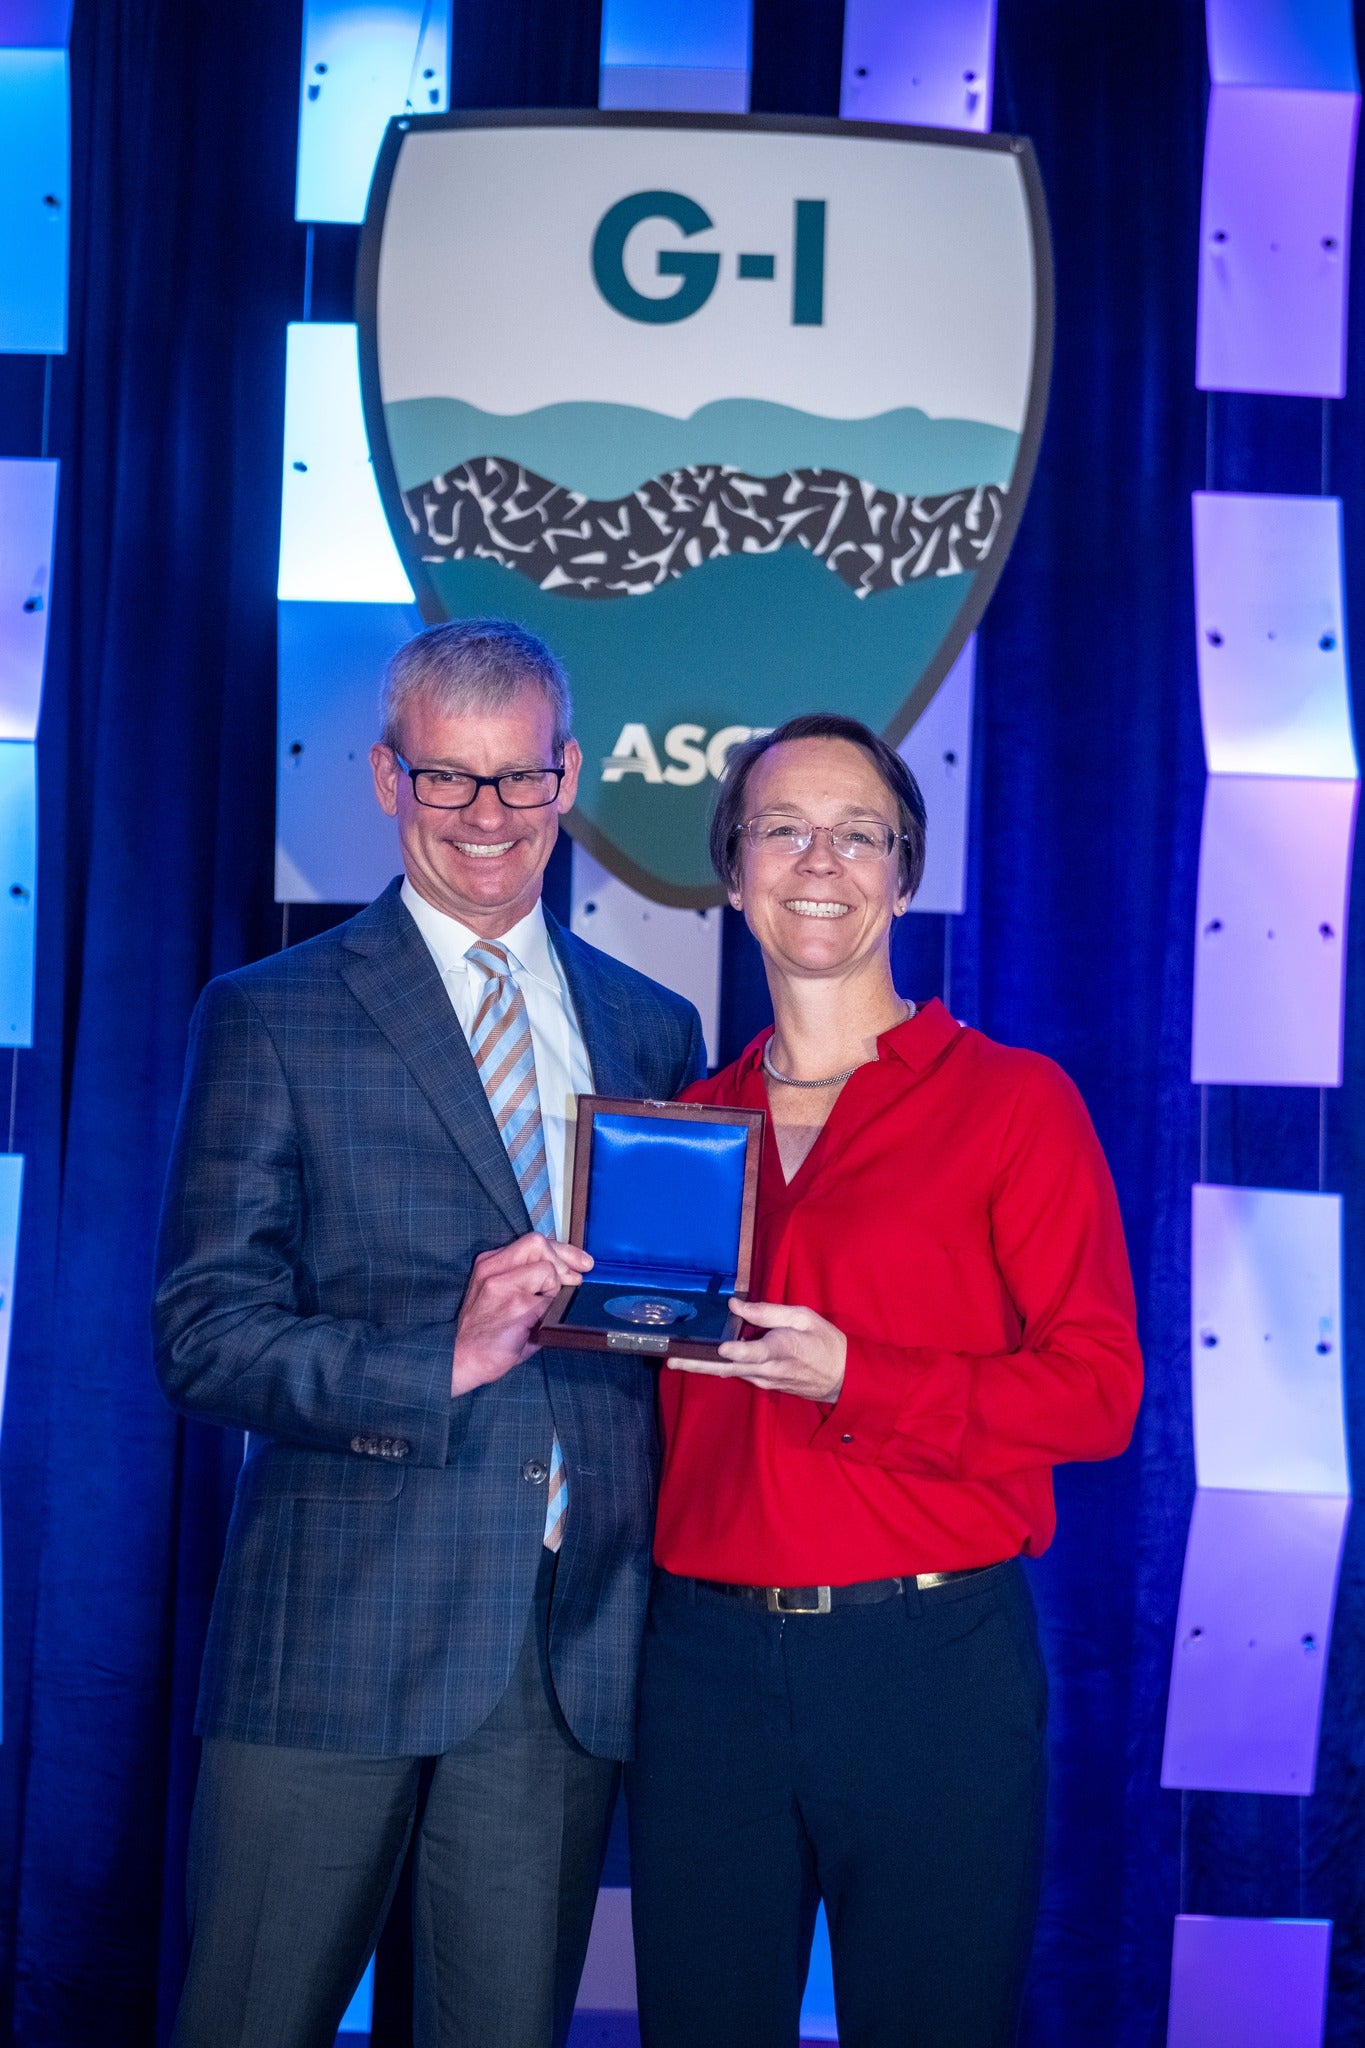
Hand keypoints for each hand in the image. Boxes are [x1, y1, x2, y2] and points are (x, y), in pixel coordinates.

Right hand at [452, 1234, 591, 1394]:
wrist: (461, 1360)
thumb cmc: (482, 1333)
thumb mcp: (497, 1294)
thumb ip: (525, 1279)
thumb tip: (567, 1277)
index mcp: (489, 1264)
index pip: (533, 1242)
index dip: (562, 1251)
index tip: (580, 1263)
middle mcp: (494, 1269)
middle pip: (538, 1244)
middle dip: (565, 1260)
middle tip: (575, 1280)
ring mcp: (504, 1286)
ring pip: (547, 1269)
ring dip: (555, 1289)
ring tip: (543, 1309)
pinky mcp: (517, 1306)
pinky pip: (550, 1300)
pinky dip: (552, 1311)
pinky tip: (539, 1325)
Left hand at [667, 1298, 846, 1403]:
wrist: (843, 1377)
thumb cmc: (825, 1341)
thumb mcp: (804, 1317)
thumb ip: (769, 1311)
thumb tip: (736, 1305)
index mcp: (782, 1349)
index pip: (755, 1352)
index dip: (737, 1351)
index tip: (721, 1348)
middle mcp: (769, 1369)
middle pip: (729, 1368)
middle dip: (699, 1364)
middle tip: (673, 1360)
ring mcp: (765, 1380)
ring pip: (730, 1373)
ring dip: (704, 1367)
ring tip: (678, 1359)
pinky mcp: (764, 1384)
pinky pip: (739, 1374)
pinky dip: (720, 1368)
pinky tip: (703, 1360)